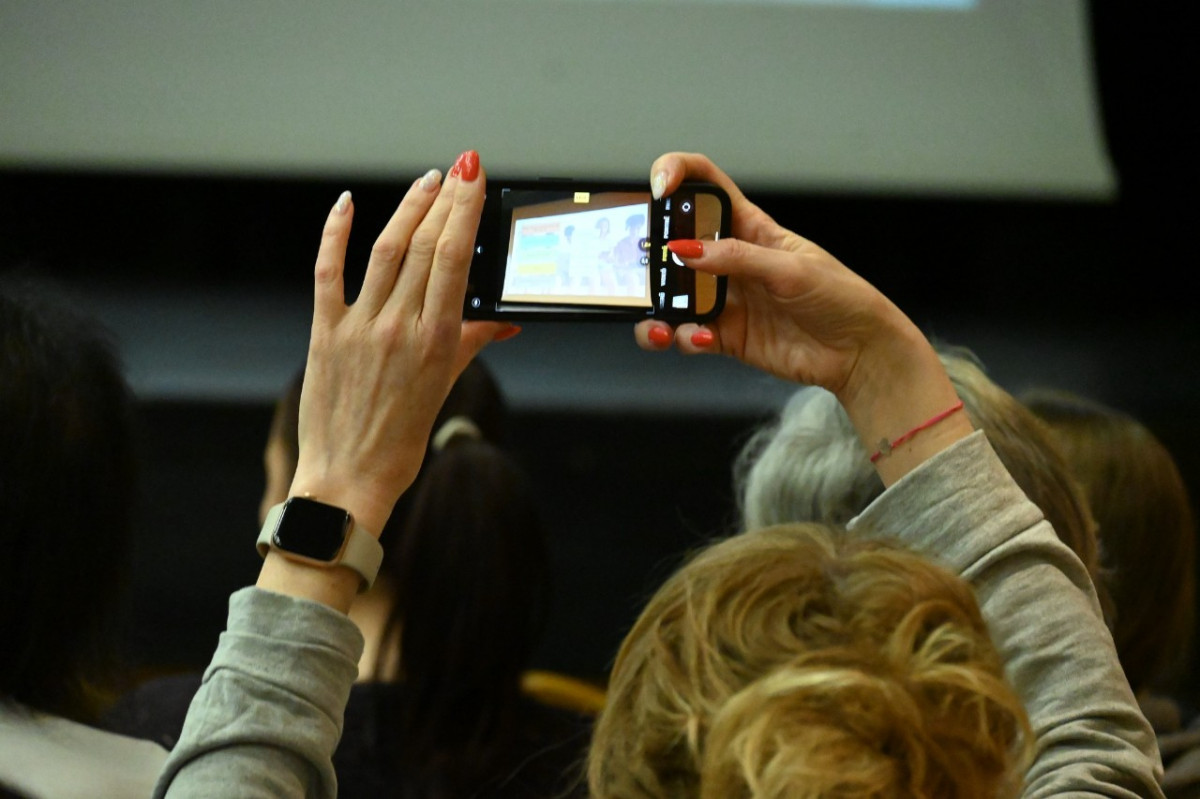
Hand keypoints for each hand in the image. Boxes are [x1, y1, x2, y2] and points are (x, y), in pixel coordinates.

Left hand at [291, 151, 508, 537]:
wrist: (348, 479)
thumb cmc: (401, 441)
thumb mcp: (444, 388)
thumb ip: (471, 345)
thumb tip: (503, 324)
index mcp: (437, 342)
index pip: (456, 261)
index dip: (465, 211)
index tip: (473, 177)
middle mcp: (400, 328)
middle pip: (425, 247)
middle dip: (444, 201)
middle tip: (458, 169)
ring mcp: (359, 328)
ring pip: (385, 251)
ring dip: (406, 209)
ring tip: (424, 182)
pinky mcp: (324, 334)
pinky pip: (329, 272)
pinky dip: (335, 234)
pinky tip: (346, 205)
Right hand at [638, 152, 969, 485]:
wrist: (858, 353)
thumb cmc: (840, 298)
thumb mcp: (791, 268)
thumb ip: (738, 258)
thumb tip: (687, 251)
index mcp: (749, 227)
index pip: (704, 184)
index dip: (676, 174)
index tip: (659, 188)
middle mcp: (729, 259)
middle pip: (673, 243)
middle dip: (651, 254)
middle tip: (648, 269)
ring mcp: (724, 298)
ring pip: (671, 296)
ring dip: (657, 309)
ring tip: (662, 325)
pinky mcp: (724, 335)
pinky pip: (687, 334)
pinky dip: (682, 338)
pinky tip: (698, 339)